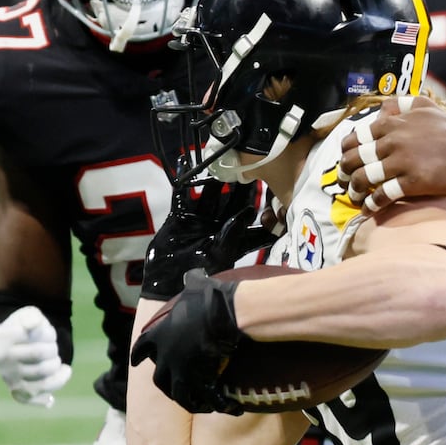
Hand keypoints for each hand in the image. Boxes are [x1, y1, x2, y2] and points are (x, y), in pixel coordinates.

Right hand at [0, 305, 72, 406]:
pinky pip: (34, 397)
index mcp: (3, 337)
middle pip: (40, 359)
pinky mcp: (16, 391)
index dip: (49, 335)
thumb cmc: (25, 327)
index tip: (48, 332)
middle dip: (54, 350)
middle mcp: (2, 360)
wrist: (12, 342)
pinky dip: (48, 394)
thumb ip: (32, 316)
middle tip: (52, 347)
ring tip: (56, 362)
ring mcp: (8, 377)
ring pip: (41, 381)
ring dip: (56, 368)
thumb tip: (33, 324)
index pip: (36, 338)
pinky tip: (57, 386)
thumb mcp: (28, 314)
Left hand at [130, 269, 244, 413]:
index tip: (134, 362)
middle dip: (166, 384)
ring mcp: (179, 370)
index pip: (141, 347)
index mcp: (159, 334)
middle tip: (175, 388)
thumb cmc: (208, 298)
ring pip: (178, 394)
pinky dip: (214, 404)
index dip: (138, 354)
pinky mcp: (197, 380)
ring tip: (202, 404)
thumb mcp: (196, 286)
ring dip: (189, 401)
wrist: (222, 315)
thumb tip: (193, 273)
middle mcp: (165, 356)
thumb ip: (191, 282)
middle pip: (159, 378)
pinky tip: (225, 407)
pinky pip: (203, 399)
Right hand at [142, 169, 277, 300]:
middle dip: (244, 187)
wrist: (166, 285)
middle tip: (254, 165)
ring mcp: (199, 222)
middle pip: (234, 203)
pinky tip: (184, 160)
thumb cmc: (198, 275)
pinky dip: (183, 179)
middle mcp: (218, 228)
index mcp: (233, 240)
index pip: (254, 225)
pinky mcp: (180, 218)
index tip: (279, 197)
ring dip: (217, 179)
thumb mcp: (220, 254)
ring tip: (225, 159)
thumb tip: (252, 210)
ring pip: (211, 195)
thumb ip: (234, 233)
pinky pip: (182, 194)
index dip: (267, 213)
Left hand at [337, 96, 445, 211]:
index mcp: (391, 124)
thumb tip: (381, 111)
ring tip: (355, 197)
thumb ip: (399, 104)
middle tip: (346, 182)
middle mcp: (391, 142)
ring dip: (355, 190)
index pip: (355, 138)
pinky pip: (383, 195)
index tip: (346, 162)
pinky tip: (369, 208)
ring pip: (365, 178)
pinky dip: (372, 203)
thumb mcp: (423, 105)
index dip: (345, 152)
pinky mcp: (412, 182)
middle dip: (345, 172)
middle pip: (354, 159)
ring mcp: (401, 163)